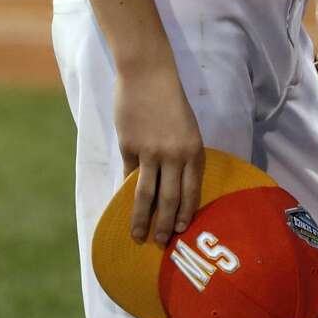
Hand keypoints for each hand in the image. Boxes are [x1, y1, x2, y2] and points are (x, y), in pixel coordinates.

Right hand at [114, 61, 205, 246]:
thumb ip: (182, 156)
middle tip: (161, 243)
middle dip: (165, 225)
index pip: (192, 190)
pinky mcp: (129, 148)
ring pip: (146, 195)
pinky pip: (128, 176)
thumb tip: (173, 186)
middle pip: (170, 199)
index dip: (186, 213)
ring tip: (138, 236)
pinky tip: (123, 208)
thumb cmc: (170, 100)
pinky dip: (126, 194)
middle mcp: (174, 155)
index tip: (182, 231)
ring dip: (141, 219)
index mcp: (194, 149)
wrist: (148, 74)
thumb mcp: (186, 128)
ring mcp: (150, 152)